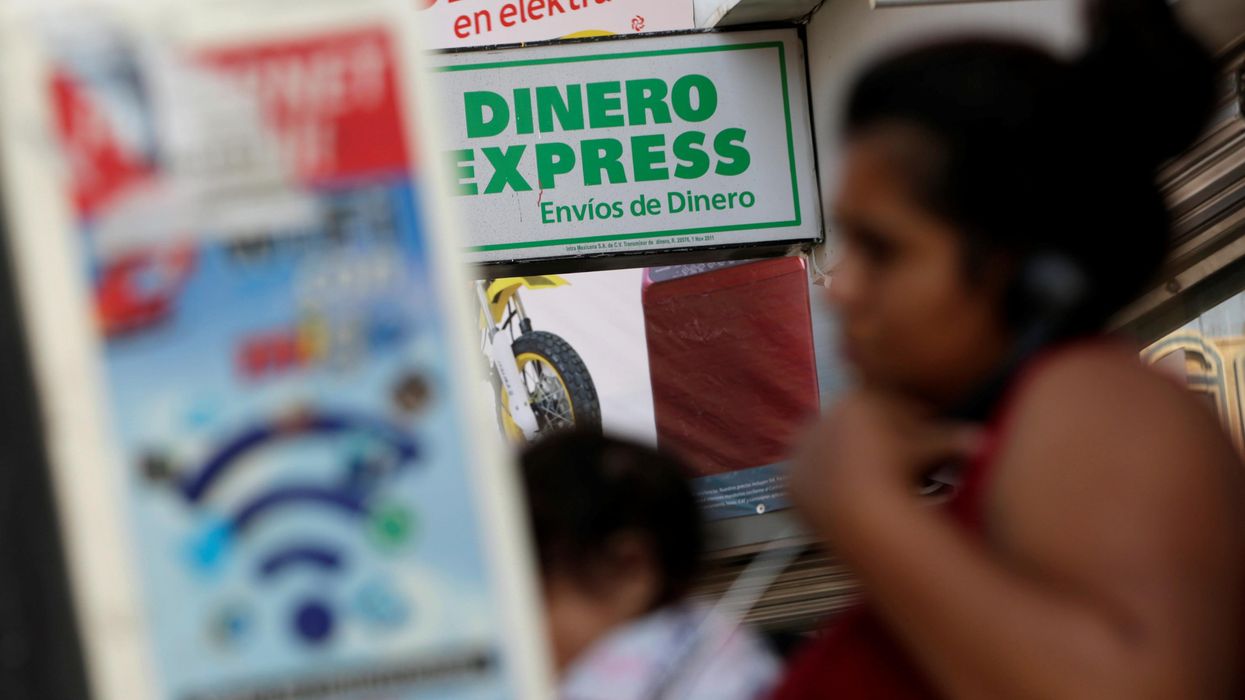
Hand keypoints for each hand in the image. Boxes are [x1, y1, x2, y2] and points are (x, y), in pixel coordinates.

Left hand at [789, 389, 981, 550]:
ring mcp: (801, 450)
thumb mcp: (931, 450)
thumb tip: (984, 442)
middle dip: (879, 449)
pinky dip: (829, 493)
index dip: (910, 432)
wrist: (856, 503)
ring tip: (876, 492)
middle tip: (899, 474)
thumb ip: (954, 440)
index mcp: (856, 400)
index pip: (888, 411)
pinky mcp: (790, 480)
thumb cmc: (900, 470)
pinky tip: (850, 506)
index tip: (921, 453)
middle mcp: (822, 418)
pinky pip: (812, 484)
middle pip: (858, 433)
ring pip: (833, 458)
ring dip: (851, 470)